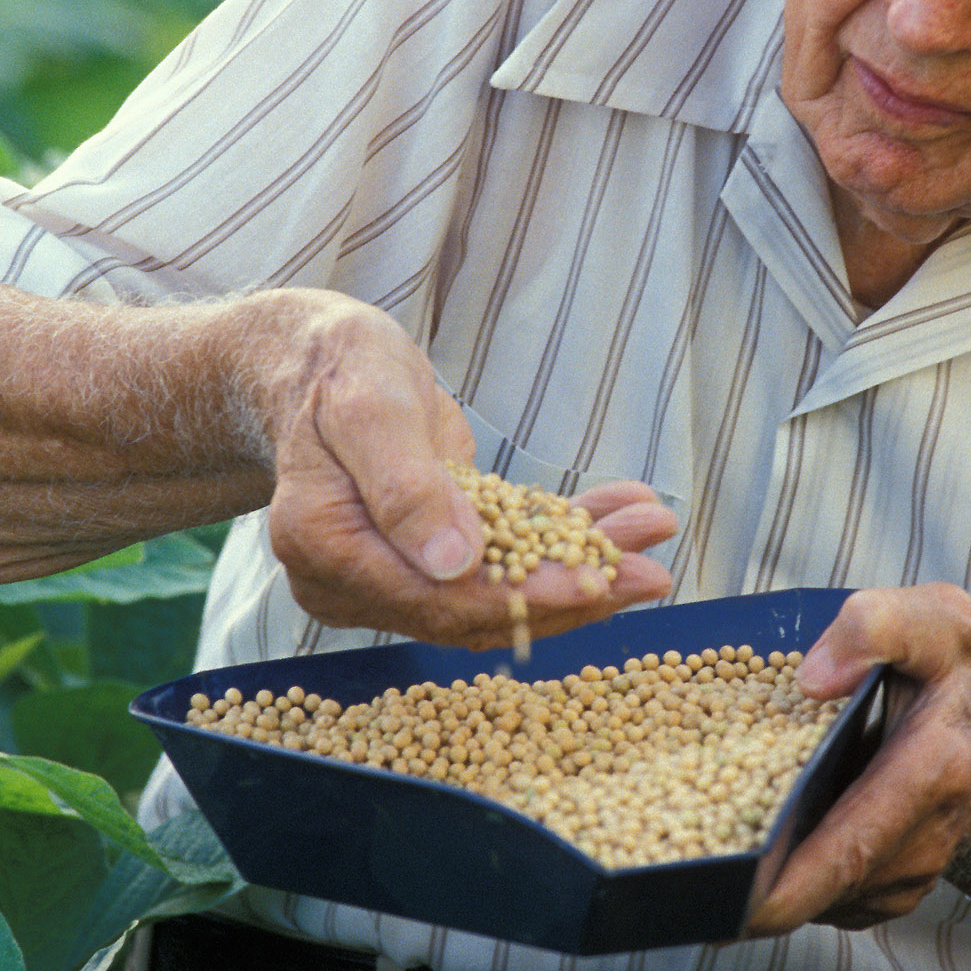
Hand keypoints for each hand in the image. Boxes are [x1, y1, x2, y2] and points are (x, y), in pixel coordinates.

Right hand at [251, 295, 676, 643]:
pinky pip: (506, 560)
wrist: (315, 362)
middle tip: (655, 571)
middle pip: (477, 608)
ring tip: (655, 532)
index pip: (435, 598)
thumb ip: (404, 483)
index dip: (523, 597)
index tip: (599, 584)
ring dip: (586, 566)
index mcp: (324, 548)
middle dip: (575, 590)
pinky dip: (568, 539)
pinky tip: (625, 514)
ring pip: (502, 591)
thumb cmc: (336, 368)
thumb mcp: (366, 403)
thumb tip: (451, 562)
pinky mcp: (429, 558)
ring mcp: (391, 575)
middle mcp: (353, 580)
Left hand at [745, 583, 970, 935]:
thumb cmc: (969, 684)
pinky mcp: (896, 892)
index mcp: (934, 768)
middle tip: (703, 887)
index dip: (795, 883)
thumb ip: (878, 627)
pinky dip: (801, 879)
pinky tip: (789, 840)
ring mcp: (913, 874)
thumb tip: (812, 680)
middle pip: (828, 885)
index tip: (743, 904)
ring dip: (779, 883)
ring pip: (826, 898)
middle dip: (764, 894)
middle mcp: (926, 837)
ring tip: (742, 845)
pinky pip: (832, 900)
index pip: (856, 844)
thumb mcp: (940, 626)